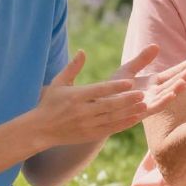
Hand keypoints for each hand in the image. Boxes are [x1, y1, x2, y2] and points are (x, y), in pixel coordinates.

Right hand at [30, 50, 158, 147]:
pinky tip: (136, 118)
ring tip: (144, 105)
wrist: (41, 130)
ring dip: (129, 112)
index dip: (115, 87)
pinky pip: (111, 129)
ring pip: (112, 118)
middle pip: (108, 105)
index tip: (130, 82)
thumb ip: (72, 67)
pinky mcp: (90, 134)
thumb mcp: (58, 83)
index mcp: (75, 96)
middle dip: (126, 100)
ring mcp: (87, 124)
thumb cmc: (50, 103)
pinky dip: (124, 124)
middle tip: (143, 94)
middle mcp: (82, 111)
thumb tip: (83, 51)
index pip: (99, 90)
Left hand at [116, 43, 185, 119]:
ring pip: (166, 96)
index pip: (170, 74)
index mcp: (152, 83)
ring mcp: (148, 103)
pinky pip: (155, 107)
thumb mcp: (128, 70)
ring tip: (185, 81)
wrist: (100, 106)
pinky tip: (172, 94)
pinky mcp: (141, 112)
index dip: (182, 68)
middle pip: (171, 84)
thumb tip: (156, 45)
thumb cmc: (112, 89)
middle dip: (183, 78)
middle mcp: (153, 94)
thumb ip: (142, 59)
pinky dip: (163, 101)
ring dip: (176, 89)